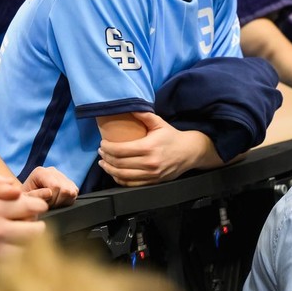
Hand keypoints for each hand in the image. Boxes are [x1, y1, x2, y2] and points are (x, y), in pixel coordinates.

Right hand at [0, 171, 47, 274]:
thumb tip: (12, 182)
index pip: (34, 207)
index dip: (39, 207)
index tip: (35, 208)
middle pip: (37, 230)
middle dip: (37, 226)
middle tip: (31, 225)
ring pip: (30, 249)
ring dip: (30, 244)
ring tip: (23, 240)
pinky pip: (16, 265)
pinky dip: (19, 259)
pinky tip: (13, 252)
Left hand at [21, 166, 77, 207]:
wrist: (25, 199)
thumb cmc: (23, 200)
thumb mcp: (24, 199)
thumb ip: (35, 196)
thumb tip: (50, 192)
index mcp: (40, 172)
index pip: (55, 186)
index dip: (51, 199)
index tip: (43, 204)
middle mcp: (52, 171)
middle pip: (65, 189)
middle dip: (56, 202)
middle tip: (47, 206)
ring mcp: (62, 175)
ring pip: (72, 192)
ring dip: (62, 202)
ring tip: (51, 204)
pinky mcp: (69, 182)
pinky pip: (75, 193)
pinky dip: (67, 200)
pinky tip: (57, 202)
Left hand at [97, 112, 220, 186]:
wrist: (190, 152)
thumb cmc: (172, 137)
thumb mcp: (159, 123)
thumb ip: (144, 115)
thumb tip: (128, 106)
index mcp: (149, 147)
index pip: (120, 150)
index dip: (107, 148)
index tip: (103, 143)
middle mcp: (149, 162)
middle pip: (118, 163)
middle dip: (106, 157)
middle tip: (101, 152)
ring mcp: (151, 174)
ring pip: (122, 175)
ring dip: (109, 169)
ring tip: (104, 163)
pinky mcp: (152, 181)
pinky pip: (130, 183)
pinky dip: (119, 179)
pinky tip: (114, 172)